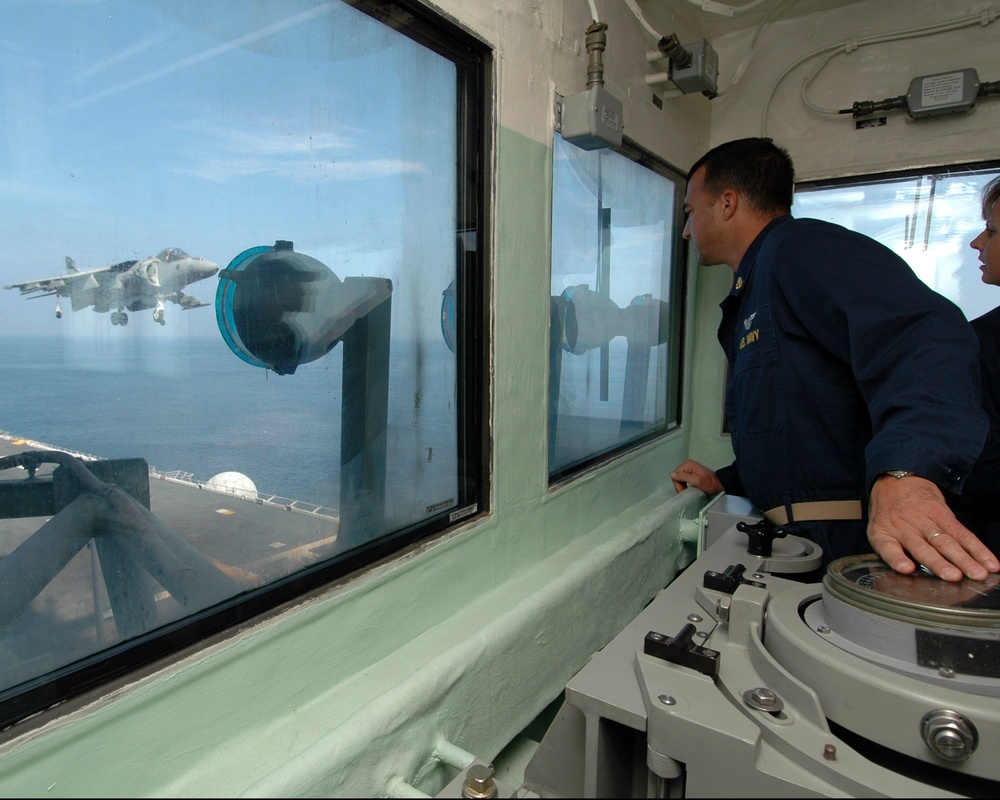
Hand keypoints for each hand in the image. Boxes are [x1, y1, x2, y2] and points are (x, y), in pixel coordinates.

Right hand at [670, 459, 723, 494]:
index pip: (675, 475)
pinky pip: (683, 479)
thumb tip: (672, 474)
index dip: (678, 484)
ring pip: (679, 478)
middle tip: (686, 491)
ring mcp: (690, 468)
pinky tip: (689, 488)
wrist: (719, 484)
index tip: (684, 491)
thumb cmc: (710, 483)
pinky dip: (685, 484)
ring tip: (689, 490)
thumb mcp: (696, 481)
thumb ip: (683, 477)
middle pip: (676, 476)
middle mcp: (688, 464)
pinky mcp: (691, 472)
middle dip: (680, 485)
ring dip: (682, 485)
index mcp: (688, 464)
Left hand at [867, 474, 999, 580]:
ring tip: (977, 573)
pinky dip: (977, 549)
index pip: (887, 547)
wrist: (897, 481)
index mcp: (883, 534)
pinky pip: (962, 534)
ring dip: (963, 559)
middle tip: (953, 576)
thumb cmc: (888, 513)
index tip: (906, 568)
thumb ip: (889, 552)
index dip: (897, 558)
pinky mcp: (943, 516)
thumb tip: (902, 577)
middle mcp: (904, 528)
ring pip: (946, 542)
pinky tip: (988, 562)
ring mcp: (925, 521)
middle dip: (939, 563)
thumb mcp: (877, 530)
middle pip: (923, 548)